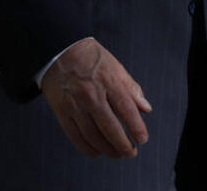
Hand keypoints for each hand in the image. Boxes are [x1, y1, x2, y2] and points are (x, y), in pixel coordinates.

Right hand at [41, 37, 151, 157]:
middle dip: (123, 145)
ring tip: (117, 154)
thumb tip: (146, 109)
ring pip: (93, 136)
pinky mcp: (62, 112)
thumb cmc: (92, 59)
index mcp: (108, 81)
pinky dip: (88, 148)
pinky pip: (75, 137)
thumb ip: (132, 89)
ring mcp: (75, 105)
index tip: (142, 139)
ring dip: (107, 149)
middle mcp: (91, 94)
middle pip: (109, 127)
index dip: (136, 127)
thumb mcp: (116, 67)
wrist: (60, 52)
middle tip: (131, 153)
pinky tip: (97, 152)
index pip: (126, 109)